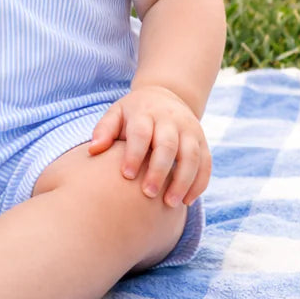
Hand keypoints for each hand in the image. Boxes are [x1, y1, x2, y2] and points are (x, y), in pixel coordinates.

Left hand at [89, 85, 210, 206]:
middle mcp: (170, 120)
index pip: (141, 133)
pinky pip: (206, 163)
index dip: (135, 154)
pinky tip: (187, 200)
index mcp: (145, 113)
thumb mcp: (117, 113)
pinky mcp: (202, 141)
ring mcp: (190, 130)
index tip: (127, 176)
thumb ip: (104, 130)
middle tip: (149, 194)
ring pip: (192, 156)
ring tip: (170, 203)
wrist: (166, 95)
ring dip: (183, 181)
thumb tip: (93, 150)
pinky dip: (200, 182)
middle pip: (168, 146)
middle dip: (159, 171)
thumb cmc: (134, 113)